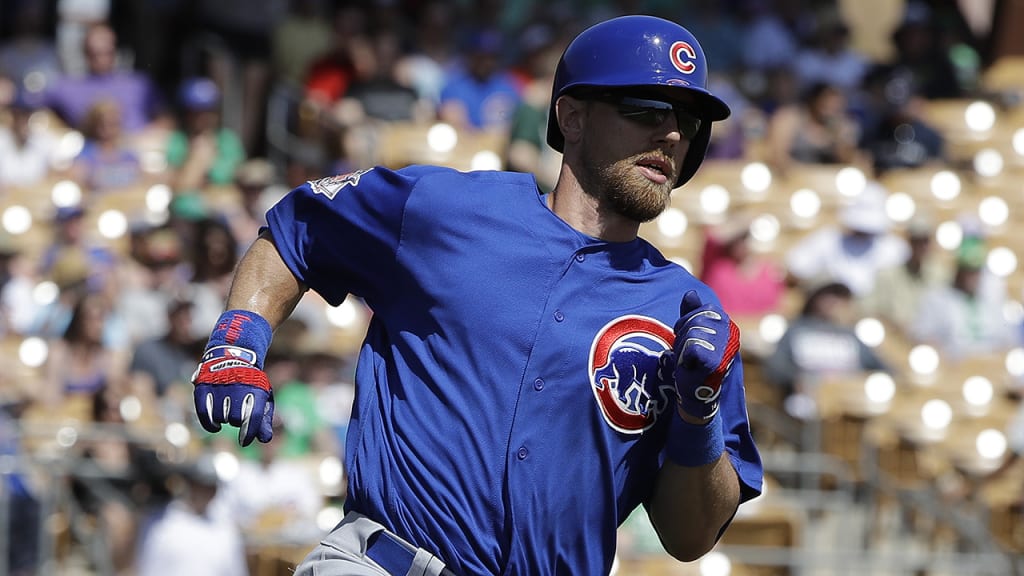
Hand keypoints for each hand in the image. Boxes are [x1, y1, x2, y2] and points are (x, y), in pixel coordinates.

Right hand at [192, 345, 274, 445]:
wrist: (233, 355)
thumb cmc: (250, 384)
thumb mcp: (262, 397)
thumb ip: (264, 419)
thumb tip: (265, 440)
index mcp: (255, 388)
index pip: (252, 416)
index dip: (248, 432)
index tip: (244, 441)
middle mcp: (236, 387)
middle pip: (235, 419)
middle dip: (237, 421)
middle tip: (238, 414)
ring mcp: (218, 386)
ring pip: (220, 418)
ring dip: (224, 419)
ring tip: (228, 409)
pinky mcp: (204, 387)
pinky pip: (204, 414)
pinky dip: (210, 424)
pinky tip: (216, 427)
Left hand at [664, 290, 739, 420]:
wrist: (694, 391)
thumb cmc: (693, 361)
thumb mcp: (690, 332)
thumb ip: (691, 312)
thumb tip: (691, 293)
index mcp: (728, 324)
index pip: (701, 310)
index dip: (688, 324)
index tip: (691, 340)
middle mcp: (732, 333)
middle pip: (695, 321)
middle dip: (684, 336)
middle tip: (689, 354)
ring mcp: (725, 347)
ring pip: (691, 334)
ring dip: (683, 349)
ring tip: (690, 361)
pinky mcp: (716, 361)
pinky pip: (690, 347)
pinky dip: (685, 358)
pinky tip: (691, 367)